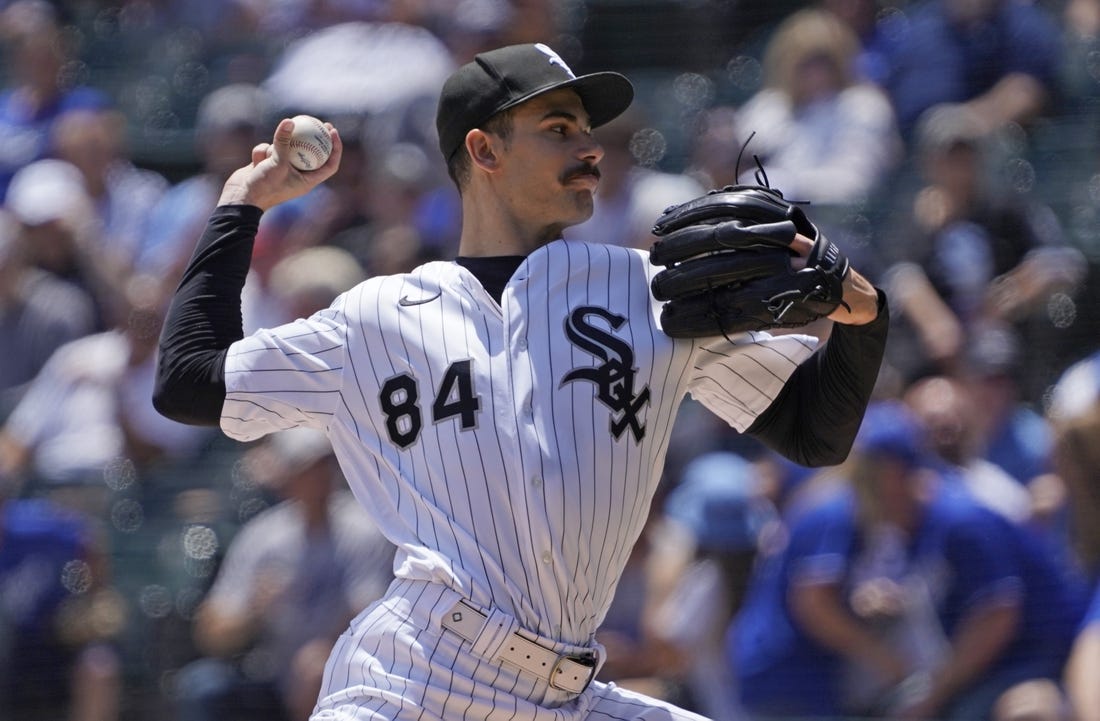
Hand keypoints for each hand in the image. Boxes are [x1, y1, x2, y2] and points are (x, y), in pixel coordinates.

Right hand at [218, 118, 341, 209]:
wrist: (240, 198)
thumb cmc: (264, 186)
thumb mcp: (276, 162)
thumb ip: (283, 141)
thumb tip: (290, 120)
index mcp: (308, 181)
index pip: (330, 165)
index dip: (335, 148)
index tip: (332, 131)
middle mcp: (297, 175)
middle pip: (312, 153)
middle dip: (315, 137)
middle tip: (319, 121)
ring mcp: (282, 169)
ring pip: (285, 147)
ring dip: (276, 147)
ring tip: (269, 157)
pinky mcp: (267, 164)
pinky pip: (268, 149)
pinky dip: (262, 152)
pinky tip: (255, 161)